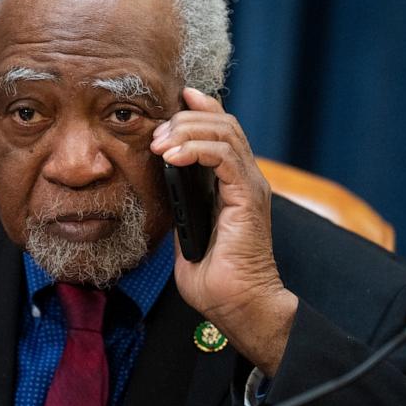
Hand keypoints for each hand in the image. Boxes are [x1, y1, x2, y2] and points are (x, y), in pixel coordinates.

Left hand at [151, 88, 296, 375]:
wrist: (238, 306)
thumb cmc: (215, 279)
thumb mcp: (187, 233)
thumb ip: (181, 206)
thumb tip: (165, 188)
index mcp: (233, 185)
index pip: (223, 131)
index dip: (200, 109)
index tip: (174, 99)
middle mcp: (246, 180)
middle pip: (223, 124)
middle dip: (185, 119)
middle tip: (155, 132)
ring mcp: (250, 186)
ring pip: (225, 132)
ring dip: (186, 130)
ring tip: (159, 143)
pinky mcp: (248, 197)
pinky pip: (224, 156)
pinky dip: (195, 148)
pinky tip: (171, 156)